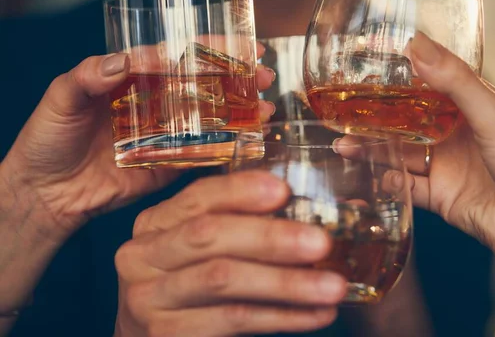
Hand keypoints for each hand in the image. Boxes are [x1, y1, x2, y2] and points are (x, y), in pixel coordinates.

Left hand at [0, 44, 276, 240]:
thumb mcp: (60, 99)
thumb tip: (122, 61)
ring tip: (267, 108)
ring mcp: (167, 134)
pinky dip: (228, 147)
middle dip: (238, 77)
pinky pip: (203, 154)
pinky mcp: (170, 165)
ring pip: (210, 117)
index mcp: (134, 79)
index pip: (177, 55)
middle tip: (266, 74)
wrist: (46, 194)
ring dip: (241, 110)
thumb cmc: (47, 140)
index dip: (210, 48)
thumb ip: (86, 78)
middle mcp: (156, 102)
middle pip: (204, 83)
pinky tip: (252, 139)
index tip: (241, 46)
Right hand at [114, 171, 345, 336]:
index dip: (240, 190)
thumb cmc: (188, 282)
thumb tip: (304, 209)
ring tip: (332, 286)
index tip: (283, 190)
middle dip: (270, 237)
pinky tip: (315, 314)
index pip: (198, 197)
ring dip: (286, 282)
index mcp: (156, 223)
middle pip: (208, 235)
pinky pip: (234, 320)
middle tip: (321, 242)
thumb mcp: (198, 247)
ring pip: (223, 280)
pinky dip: (282, 316)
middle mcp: (144, 255)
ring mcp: (151, 298)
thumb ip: (237, 224)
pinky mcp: (168, 334)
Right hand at [336, 32, 494, 264]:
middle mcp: (454, 135)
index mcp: (471, 109)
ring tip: (343, 144)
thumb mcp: (493, 115)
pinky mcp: (438, 196)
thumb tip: (417, 45)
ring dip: (372, 150)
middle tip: (344, 111)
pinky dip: (388, 182)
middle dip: (375, 118)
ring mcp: (444, 166)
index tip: (367, 69)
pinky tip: (375, 176)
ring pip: (399, 154)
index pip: (428, 86)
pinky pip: (405, 187)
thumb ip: (455, 81)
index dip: (399, 78)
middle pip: (405, 122)